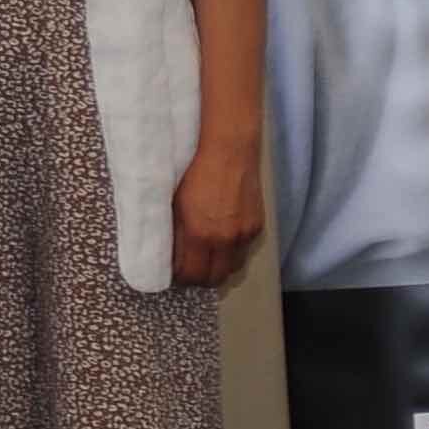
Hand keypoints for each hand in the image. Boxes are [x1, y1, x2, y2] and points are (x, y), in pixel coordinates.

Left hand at [172, 139, 264, 288]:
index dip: (181, 278)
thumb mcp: (175, 202)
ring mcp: (244, 234)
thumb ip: (175, 232)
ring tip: (208, 257)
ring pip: (232, 268)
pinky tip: (223, 240)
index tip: (175, 272)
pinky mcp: (257, 226)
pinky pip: (244, 251)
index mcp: (199, 234)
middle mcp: (224, 239)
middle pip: (214, 279)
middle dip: (200, 278)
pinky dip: (233, 252)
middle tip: (191, 270)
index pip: (191, 275)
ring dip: (219, 268)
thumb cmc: (196, 170)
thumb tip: (171, 254)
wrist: (228, 149)